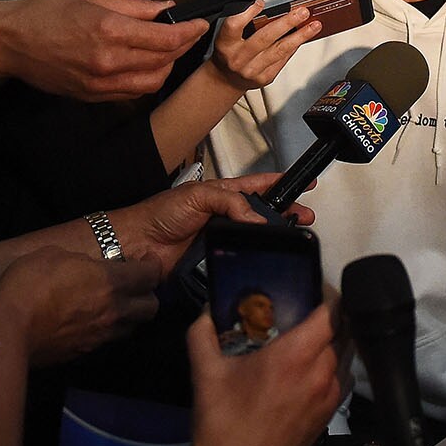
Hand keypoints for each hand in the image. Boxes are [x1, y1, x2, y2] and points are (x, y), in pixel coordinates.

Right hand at [0, 0, 209, 100]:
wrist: (8, 42)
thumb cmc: (44, 11)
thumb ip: (131, 5)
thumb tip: (164, 9)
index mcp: (110, 29)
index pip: (166, 37)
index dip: (190, 31)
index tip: (200, 23)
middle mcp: (109, 60)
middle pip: (164, 59)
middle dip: (183, 45)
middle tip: (190, 33)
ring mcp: (101, 82)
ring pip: (152, 80)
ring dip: (167, 65)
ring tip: (169, 49)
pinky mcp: (92, 96)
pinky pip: (132, 91)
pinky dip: (147, 78)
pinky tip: (148, 64)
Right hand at [0, 246, 161, 366]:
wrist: (8, 330)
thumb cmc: (29, 284)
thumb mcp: (54, 255)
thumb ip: (80, 261)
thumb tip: (86, 268)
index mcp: (111, 282)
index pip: (151, 275)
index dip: (152, 264)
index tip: (145, 259)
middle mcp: (114, 311)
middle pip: (151, 307)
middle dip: (148, 294)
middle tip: (134, 285)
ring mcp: (101, 335)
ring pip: (132, 327)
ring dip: (130, 315)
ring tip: (116, 305)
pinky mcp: (85, 352)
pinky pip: (108, 340)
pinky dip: (108, 330)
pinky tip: (93, 322)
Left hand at [106, 176, 315, 275]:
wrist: (138, 245)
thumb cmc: (161, 213)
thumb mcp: (199, 195)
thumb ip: (231, 202)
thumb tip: (258, 219)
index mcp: (223, 195)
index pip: (259, 186)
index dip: (282, 184)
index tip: (305, 183)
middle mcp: (226, 218)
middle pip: (264, 216)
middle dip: (287, 215)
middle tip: (307, 218)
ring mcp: (223, 241)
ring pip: (255, 241)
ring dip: (271, 241)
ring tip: (292, 240)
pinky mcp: (217, 262)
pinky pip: (240, 262)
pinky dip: (252, 262)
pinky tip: (265, 262)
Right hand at [187, 305, 342, 445]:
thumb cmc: (224, 426)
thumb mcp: (205, 373)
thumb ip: (202, 334)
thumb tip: (207, 311)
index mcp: (295, 357)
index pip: (332, 311)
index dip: (327, 292)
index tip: (313, 287)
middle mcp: (320, 373)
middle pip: (343, 329)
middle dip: (329, 314)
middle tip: (307, 308)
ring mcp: (330, 396)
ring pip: (346, 353)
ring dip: (333, 340)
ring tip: (309, 336)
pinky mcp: (330, 414)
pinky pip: (342, 377)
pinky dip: (332, 365)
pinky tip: (309, 368)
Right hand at [208, 0, 320, 90]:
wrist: (226, 80)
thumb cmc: (229, 54)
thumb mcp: (227, 37)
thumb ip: (243, 23)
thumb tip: (272, 10)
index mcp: (225, 44)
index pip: (235, 25)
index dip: (248, 13)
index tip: (261, 3)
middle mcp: (238, 58)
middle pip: (265, 38)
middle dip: (287, 23)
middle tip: (302, 13)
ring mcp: (252, 70)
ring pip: (280, 50)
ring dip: (299, 36)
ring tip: (313, 26)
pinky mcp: (264, 78)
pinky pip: (283, 60)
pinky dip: (293, 47)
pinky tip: (301, 39)